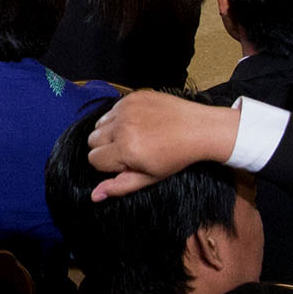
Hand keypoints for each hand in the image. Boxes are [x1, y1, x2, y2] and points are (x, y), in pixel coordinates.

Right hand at [83, 91, 243, 200]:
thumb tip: (94, 196)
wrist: (200, 129)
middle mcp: (122, 127)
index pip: (93, 159)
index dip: (108, 164)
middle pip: (92, 140)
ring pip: (98, 124)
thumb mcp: (150, 177)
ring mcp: (125, 109)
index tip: (127, 163)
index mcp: (126, 150)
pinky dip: (119, 118)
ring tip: (134, 135)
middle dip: (106, 147)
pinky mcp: (130, 97)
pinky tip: (139, 123)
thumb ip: (119, 186)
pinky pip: (111, 110)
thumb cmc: (176, 157)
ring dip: (110, 131)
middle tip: (130, 149)